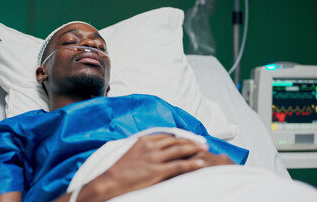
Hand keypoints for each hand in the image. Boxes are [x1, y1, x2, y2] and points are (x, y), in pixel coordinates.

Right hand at [91, 134, 212, 199]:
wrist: (110, 180)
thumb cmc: (119, 169)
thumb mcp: (131, 151)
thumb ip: (144, 147)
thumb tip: (154, 148)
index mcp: (144, 140)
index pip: (168, 135)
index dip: (181, 136)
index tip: (191, 138)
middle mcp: (150, 146)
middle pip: (176, 140)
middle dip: (192, 141)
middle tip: (203, 143)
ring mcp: (154, 158)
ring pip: (180, 150)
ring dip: (195, 149)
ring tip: (205, 150)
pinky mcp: (157, 170)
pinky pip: (179, 165)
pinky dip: (192, 163)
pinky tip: (201, 163)